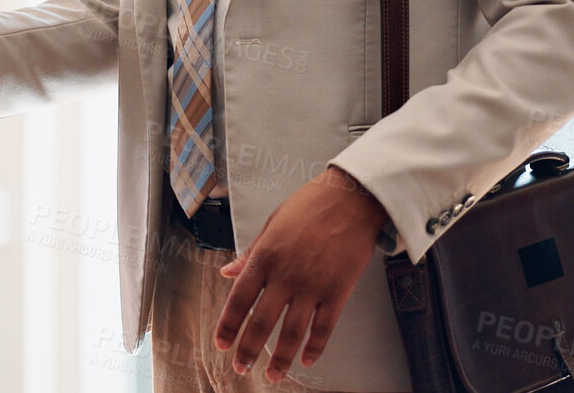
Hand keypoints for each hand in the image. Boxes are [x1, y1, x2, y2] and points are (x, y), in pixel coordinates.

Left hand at [213, 166, 388, 380]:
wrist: (351, 198)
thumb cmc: (309, 206)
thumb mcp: (271, 224)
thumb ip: (250, 253)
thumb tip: (227, 272)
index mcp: (265, 256)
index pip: (239, 298)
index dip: (228, 325)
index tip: (221, 344)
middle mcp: (286, 274)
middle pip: (262, 321)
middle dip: (249, 349)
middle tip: (241, 368)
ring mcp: (313, 285)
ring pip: (292, 331)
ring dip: (281, 357)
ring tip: (272, 376)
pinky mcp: (338, 291)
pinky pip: (324, 327)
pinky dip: (315, 347)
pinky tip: (307, 361)